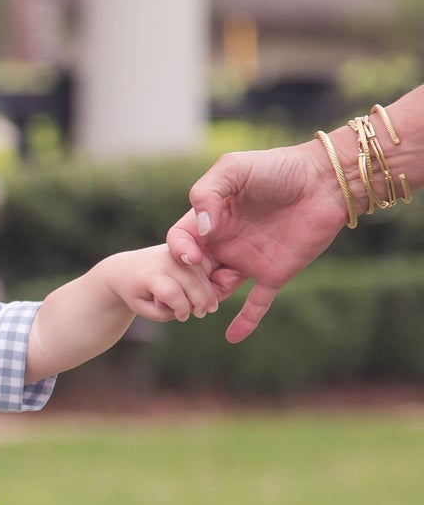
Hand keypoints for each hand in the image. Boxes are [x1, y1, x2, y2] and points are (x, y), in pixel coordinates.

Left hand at [101, 244, 219, 324]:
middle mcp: (163, 261)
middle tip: (201, 314)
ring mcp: (174, 253)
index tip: (182, 317)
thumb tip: (186, 309)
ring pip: (200, 274)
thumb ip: (162, 314)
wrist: (126, 268)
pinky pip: (202, 264)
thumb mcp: (142, 308)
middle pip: (191, 283)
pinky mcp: (183, 251)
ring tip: (208, 308)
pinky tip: (207, 292)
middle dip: (200, 302)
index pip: (172, 294)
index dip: (181, 309)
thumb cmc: (134, 292)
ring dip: (208, 292)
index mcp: (149, 276)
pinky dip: (208, 278)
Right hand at [166, 140, 346, 342]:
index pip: (181, 240)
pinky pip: (257, 303)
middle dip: (187, 283)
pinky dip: (245, 321)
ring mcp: (249, 260)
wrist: (325, 180)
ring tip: (208, 304)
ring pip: (219, 289)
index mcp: (211, 217)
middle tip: (193, 289)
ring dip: (210, 299)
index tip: (190, 256)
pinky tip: (232, 337)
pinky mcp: (273, 274)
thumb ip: (207, 192)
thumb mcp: (234, 168)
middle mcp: (225, 241)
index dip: (178, 250)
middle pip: (194, 271)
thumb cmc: (279, 167)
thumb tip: (201, 231)